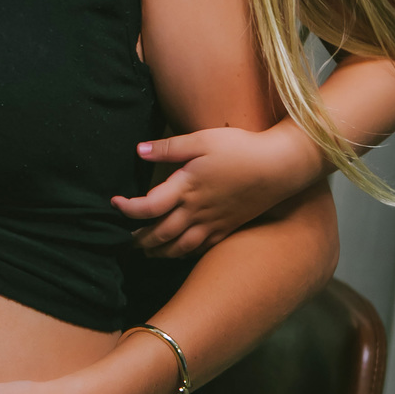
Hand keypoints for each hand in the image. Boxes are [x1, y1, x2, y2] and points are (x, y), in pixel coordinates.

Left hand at [112, 124, 319, 256]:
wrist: (280, 166)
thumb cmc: (240, 148)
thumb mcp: (202, 139)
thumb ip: (168, 147)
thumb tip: (138, 150)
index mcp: (187, 188)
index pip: (148, 207)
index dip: (127, 210)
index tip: (115, 204)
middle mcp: (197, 211)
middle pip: (160, 234)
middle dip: (138, 239)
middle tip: (123, 240)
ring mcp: (213, 223)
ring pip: (179, 247)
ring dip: (158, 251)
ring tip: (145, 251)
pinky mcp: (228, 227)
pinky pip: (200, 248)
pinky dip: (183, 254)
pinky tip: (178, 251)